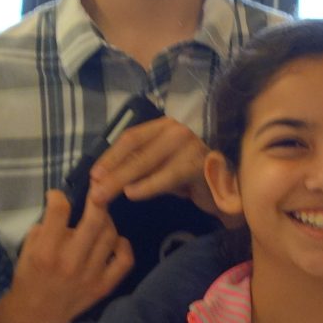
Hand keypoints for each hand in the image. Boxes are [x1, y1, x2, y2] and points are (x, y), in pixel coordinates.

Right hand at [10, 187, 134, 322]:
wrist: (36, 315)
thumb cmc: (30, 278)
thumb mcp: (27, 250)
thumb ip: (45, 229)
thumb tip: (63, 209)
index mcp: (46, 252)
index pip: (59, 211)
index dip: (58, 196)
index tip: (56, 196)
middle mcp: (70, 262)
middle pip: (94, 219)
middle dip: (96, 198)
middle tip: (95, 191)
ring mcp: (90, 275)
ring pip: (110, 235)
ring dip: (107, 220)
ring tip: (100, 218)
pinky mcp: (104, 286)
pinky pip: (125, 260)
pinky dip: (123, 245)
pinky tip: (114, 240)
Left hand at [92, 118, 217, 214]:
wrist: (229, 188)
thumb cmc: (189, 177)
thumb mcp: (161, 167)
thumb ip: (140, 166)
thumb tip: (105, 176)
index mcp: (164, 127)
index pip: (131, 138)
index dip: (110, 156)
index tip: (93, 175)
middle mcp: (176, 130)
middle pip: (135, 151)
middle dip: (111, 172)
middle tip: (94, 191)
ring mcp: (189, 144)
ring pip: (147, 162)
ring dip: (122, 180)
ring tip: (105, 196)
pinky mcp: (198, 164)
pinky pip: (167, 176)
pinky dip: (147, 186)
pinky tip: (132, 194)